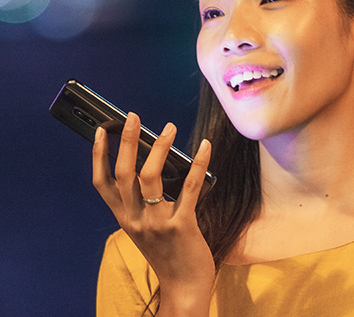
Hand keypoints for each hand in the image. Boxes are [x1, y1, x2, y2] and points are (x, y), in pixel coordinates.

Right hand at [93, 112, 214, 314]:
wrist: (185, 287)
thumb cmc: (170, 253)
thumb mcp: (147, 228)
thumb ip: (145, 203)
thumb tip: (156, 163)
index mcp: (125, 218)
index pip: (102, 184)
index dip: (98, 156)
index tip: (99, 131)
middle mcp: (135, 219)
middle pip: (123, 173)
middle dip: (126, 142)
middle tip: (132, 117)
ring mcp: (156, 223)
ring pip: (150, 177)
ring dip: (159, 147)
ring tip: (169, 127)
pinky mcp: (181, 225)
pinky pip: (189, 187)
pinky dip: (197, 163)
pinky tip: (204, 146)